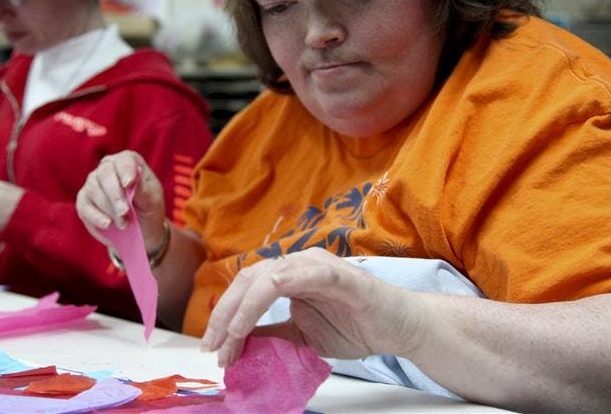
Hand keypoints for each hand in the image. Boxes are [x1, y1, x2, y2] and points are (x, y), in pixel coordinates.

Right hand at [75, 150, 166, 251]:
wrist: (141, 230)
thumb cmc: (149, 209)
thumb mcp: (152, 200)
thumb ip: (143, 189)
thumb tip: (132, 180)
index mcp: (129, 162)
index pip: (124, 160)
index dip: (126, 170)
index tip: (129, 184)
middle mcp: (108, 168)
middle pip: (105, 173)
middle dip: (115, 194)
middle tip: (125, 212)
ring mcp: (93, 183)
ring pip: (93, 188)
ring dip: (109, 208)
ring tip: (124, 223)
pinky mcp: (84, 200)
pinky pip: (84, 205)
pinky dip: (96, 216)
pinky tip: (108, 224)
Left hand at [200, 247, 426, 367]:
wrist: (398, 328)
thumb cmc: (355, 325)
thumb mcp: (300, 336)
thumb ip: (271, 335)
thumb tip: (236, 343)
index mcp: (289, 275)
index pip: (245, 287)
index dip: (224, 314)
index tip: (212, 346)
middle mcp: (299, 263)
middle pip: (248, 278)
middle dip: (225, 312)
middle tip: (213, 345)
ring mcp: (319, 265)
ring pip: (268, 275)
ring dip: (244, 307)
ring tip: (232, 336)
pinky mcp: (341, 274)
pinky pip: (305, 273)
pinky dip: (279, 285)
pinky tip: (263, 302)